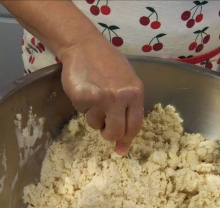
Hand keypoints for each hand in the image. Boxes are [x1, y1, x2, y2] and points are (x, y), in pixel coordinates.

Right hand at [60, 35, 143, 155]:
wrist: (84, 45)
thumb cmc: (108, 65)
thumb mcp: (127, 84)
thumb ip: (128, 111)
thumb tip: (122, 146)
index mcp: (136, 93)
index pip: (135, 126)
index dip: (127, 140)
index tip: (121, 150)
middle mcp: (120, 97)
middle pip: (116, 133)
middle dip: (109, 134)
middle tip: (105, 126)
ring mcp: (101, 97)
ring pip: (96, 125)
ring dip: (94, 117)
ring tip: (94, 97)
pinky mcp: (83, 97)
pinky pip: (83, 114)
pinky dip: (83, 106)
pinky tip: (85, 90)